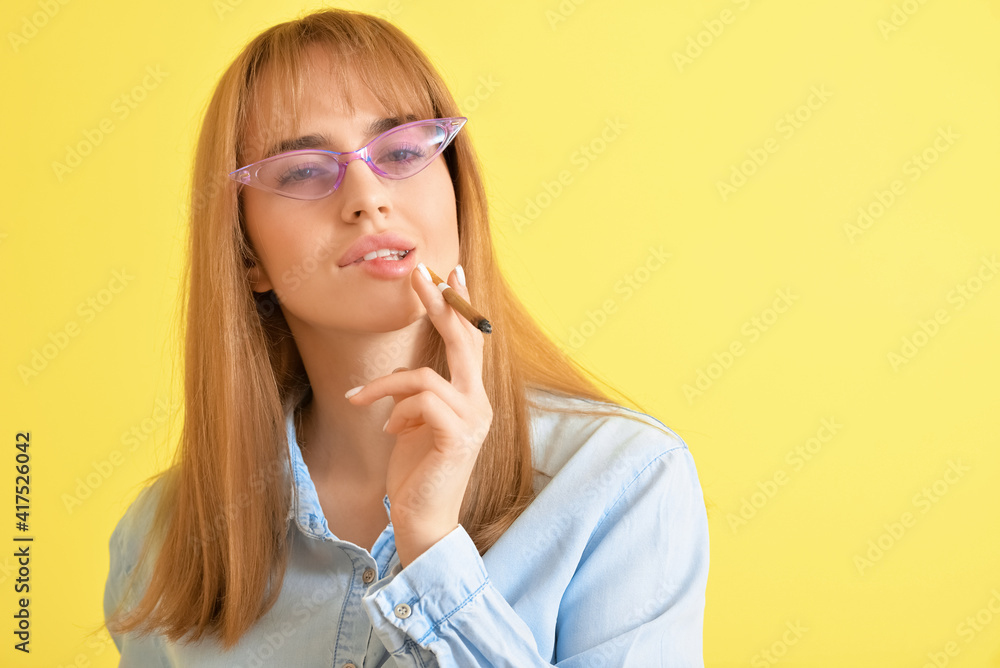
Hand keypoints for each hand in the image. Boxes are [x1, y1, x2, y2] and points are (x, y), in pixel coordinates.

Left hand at [345, 264, 491, 565]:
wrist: (423, 523)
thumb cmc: (417, 476)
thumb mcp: (415, 428)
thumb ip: (418, 400)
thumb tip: (403, 380)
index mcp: (471, 398)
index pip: (470, 344)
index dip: (459, 307)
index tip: (447, 273)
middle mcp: (478, 403)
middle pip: (464, 342)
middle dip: (441, 304)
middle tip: (420, 272)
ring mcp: (472, 419)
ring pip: (428, 375)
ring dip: (387, 385)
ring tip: (360, 399)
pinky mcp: (457, 435)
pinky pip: (420, 399)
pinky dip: (395, 408)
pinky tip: (389, 431)